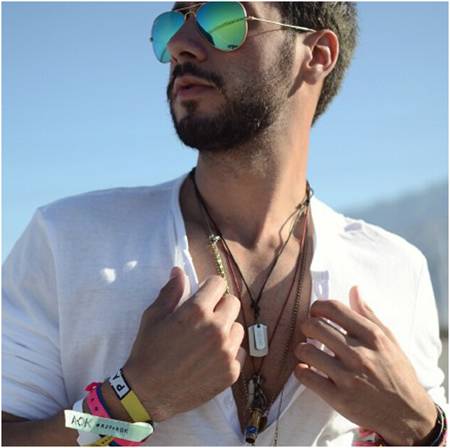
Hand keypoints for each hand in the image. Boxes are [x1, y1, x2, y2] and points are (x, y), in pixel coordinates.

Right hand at [124, 267, 245, 421]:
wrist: (148, 393)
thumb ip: (171, 291)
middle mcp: (217, 328)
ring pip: (237, 327)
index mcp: (197, 310)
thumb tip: (179, 271)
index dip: (209, 287)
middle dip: (220, 305)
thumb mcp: (154, 316)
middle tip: (205, 318)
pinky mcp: (232, 372)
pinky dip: (228, 352)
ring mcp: (226, 351)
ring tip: (208, 339)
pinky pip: (239, 351)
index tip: (203, 295)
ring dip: (226, 329)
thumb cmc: (148, 351)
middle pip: (233, 302)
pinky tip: (211, 357)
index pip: (218, 283)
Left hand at [294, 286, 436, 445]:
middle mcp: (359, 354)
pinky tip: (307, 369)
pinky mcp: (339, 398)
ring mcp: (348, 377)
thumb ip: (368, 314)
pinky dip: (301, 371)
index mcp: (372, 337)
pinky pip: (305, 376)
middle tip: (310, 331)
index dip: (317, 306)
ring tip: (308, 351)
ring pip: (305, 350)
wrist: (408, 415)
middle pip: (314, 326)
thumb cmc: (397, 373)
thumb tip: (354, 289)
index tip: (316, 312)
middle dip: (306, 325)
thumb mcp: (389, 340)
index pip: (333, 309)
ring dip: (302, 349)